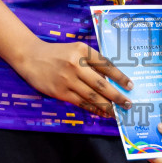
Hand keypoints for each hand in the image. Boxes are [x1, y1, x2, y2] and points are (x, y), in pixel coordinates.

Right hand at [16, 40, 132, 117]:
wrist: (30, 57)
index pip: (106, 65)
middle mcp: (76, 65)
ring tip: (117, 112)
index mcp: (82, 51)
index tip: (130, 86)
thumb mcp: (76, 50)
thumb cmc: (57, 53)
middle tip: (128, 104)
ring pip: (92, 97)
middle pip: (101, 84)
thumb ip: (91, 62)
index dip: (120, 77)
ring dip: (107, 106)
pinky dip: (94, 109)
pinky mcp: (60, 92)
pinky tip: (102, 112)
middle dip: (117, 96)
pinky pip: (81, 103)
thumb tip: (111, 81)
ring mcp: (67, 80)